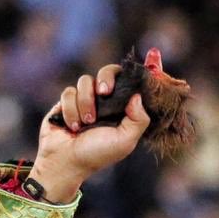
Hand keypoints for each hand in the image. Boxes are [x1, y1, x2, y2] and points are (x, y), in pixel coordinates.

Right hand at [28, 64, 150, 202]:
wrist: (66, 161)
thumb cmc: (98, 154)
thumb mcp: (125, 140)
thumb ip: (138, 119)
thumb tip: (138, 95)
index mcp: (123, 109)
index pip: (132, 84)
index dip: (140, 71)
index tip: (152, 56)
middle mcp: (105, 101)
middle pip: (109, 71)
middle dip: (106, 78)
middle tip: (104, 92)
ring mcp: (85, 99)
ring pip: (85, 81)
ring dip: (86, 103)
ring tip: (85, 123)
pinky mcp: (67, 100)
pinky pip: (69, 92)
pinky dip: (71, 110)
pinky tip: (72, 127)